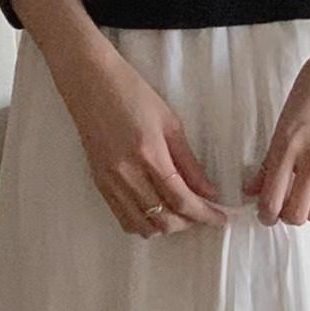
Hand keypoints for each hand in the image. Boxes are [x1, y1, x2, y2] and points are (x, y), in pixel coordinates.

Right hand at [54, 38, 227, 237]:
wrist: (89, 83)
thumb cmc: (133, 93)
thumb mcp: (170, 123)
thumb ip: (189, 162)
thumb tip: (208, 192)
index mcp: (149, 154)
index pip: (181, 199)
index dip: (204, 214)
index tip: (220, 218)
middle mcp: (127, 174)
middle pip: (163, 219)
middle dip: (187, 223)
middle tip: (201, 213)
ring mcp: (110, 182)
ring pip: (142, 227)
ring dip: (166, 227)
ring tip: (179, 214)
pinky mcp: (99, 185)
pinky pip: (124, 219)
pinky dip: (144, 224)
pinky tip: (155, 212)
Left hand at [243, 0, 309, 225]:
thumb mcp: (285, 116)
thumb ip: (271, 156)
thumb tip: (256, 185)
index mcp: (289, 144)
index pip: (272, 199)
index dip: (266, 214)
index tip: (265, 213)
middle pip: (296, 215)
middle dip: (287, 215)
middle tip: (285, 206)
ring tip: (307, 195)